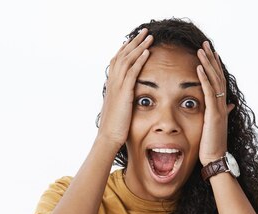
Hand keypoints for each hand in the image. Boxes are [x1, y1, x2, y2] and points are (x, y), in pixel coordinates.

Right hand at [96, 29, 152, 148]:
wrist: (108, 137)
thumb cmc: (114, 127)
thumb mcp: (118, 109)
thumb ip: (121, 99)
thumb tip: (127, 97)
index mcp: (111, 85)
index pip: (117, 61)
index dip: (125, 49)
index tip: (134, 41)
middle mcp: (112, 83)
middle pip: (122, 55)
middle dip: (134, 42)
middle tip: (144, 31)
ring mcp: (117, 87)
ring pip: (127, 60)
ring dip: (139, 46)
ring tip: (149, 37)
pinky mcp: (124, 93)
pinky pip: (132, 72)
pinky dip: (139, 60)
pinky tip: (147, 52)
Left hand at [196, 41, 234, 165]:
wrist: (215, 158)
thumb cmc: (212, 144)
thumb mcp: (215, 125)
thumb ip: (221, 112)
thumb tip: (229, 105)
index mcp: (220, 105)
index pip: (217, 80)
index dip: (214, 65)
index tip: (209, 52)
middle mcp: (221, 103)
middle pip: (217, 75)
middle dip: (211, 59)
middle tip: (205, 43)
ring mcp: (218, 108)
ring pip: (214, 80)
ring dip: (207, 64)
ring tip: (201, 50)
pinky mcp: (213, 114)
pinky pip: (209, 92)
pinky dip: (204, 79)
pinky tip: (198, 68)